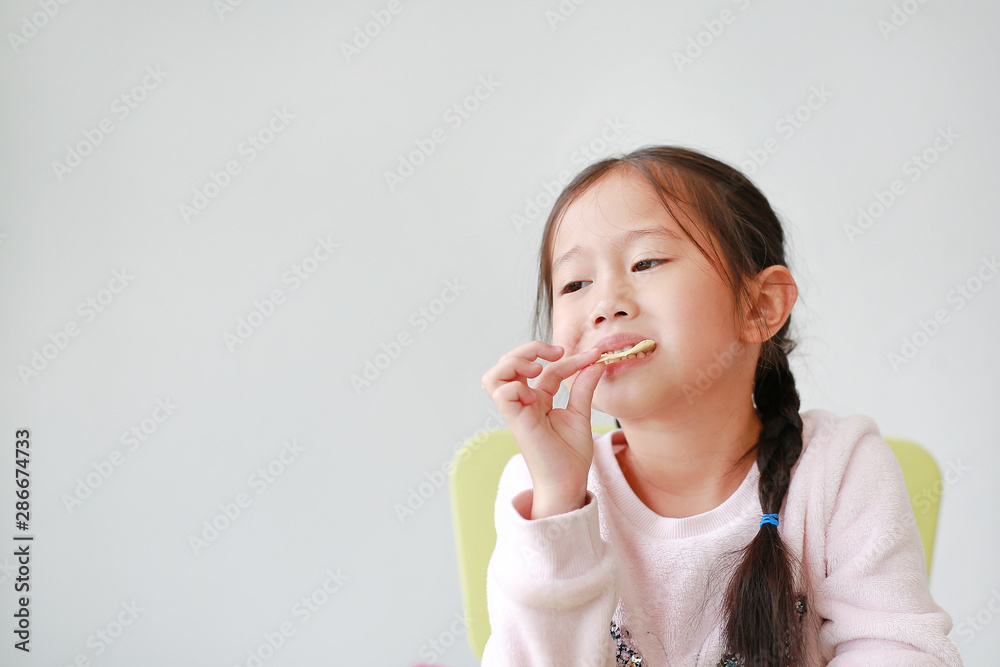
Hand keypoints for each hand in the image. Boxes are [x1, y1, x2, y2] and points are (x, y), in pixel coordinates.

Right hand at [481, 341, 605, 517]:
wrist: (569, 483)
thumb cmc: (571, 456)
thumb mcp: (581, 414)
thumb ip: (585, 387)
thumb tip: (596, 362)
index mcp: (538, 400)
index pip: (547, 368)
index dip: (570, 359)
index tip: (593, 357)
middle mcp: (523, 403)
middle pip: (508, 363)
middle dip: (528, 348)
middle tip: (556, 352)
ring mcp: (517, 411)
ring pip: (494, 375)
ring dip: (514, 363)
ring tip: (537, 368)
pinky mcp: (515, 420)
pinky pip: (501, 394)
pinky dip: (515, 385)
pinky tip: (534, 393)